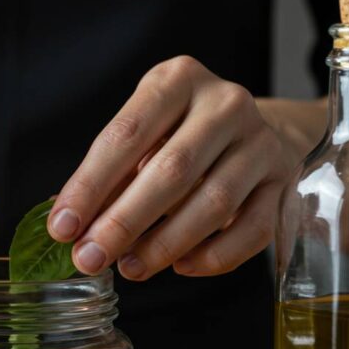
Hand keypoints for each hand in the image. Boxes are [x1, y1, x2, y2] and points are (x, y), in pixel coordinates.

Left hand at [48, 56, 299, 278]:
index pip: (126, 134)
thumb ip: (108, 177)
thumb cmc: (180, 136)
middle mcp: (224, 104)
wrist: (251, 133)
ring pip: (212, 203)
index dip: (90, 186)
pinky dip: (213, 256)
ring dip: (164, 244)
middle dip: (123, 222)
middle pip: (171, 170)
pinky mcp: (285, 183)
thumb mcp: (142, 137)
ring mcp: (261, 142)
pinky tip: (180, 267)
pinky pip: (251, 230)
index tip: (63, 228)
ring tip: (129, 268)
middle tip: (91, 257)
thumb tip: (67, 225)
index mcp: (177, 80)